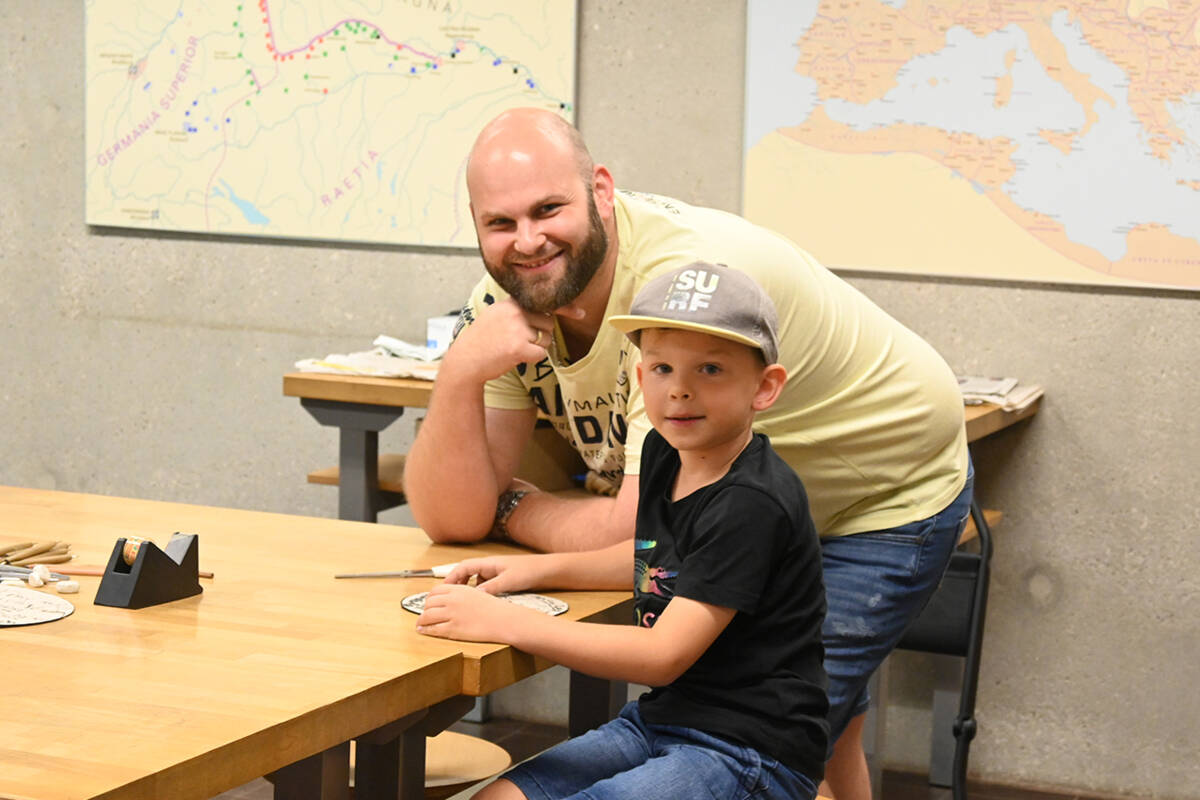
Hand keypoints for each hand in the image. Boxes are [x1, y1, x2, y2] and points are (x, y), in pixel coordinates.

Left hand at [415, 583, 530, 642]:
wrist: (503, 620)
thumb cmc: (494, 608)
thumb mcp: (476, 593)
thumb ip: (461, 594)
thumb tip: (450, 599)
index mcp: (459, 589)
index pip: (435, 591)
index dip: (429, 598)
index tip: (429, 603)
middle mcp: (452, 600)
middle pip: (429, 603)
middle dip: (424, 609)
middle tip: (424, 614)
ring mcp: (451, 614)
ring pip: (427, 616)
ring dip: (421, 620)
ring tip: (420, 624)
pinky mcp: (453, 629)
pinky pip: (434, 629)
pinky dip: (426, 630)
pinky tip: (424, 630)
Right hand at [441, 299, 554, 383]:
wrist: (466, 361)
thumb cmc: (481, 341)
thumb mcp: (494, 314)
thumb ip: (514, 308)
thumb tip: (541, 306)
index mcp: (509, 303)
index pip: (540, 306)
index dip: (538, 320)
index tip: (528, 328)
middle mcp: (514, 313)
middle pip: (548, 322)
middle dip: (541, 334)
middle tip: (525, 342)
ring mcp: (517, 330)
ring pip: (547, 339)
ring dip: (537, 347)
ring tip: (519, 349)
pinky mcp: (519, 348)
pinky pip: (541, 353)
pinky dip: (533, 359)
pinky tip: (519, 358)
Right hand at [442, 554, 550, 594]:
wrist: (547, 571)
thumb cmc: (529, 571)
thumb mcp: (508, 581)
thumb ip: (491, 588)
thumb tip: (474, 595)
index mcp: (488, 563)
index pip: (463, 567)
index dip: (451, 577)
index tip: (443, 588)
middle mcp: (490, 567)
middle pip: (466, 573)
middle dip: (456, 584)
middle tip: (449, 598)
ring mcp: (495, 573)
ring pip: (475, 581)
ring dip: (468, 589)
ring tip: (463, 602)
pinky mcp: (501, 580)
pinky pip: (484, 586)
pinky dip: (479, 593)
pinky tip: (481, 603)